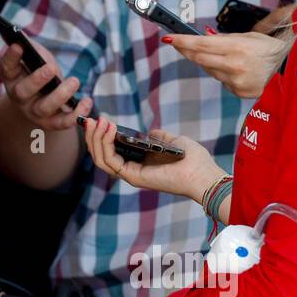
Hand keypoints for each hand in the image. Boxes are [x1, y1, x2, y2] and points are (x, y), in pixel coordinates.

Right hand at [0, 40, 92, 132]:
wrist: (40, 101)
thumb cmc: (38, 73)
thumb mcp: (34, 58)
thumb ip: (31, 48)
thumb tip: (22, 36)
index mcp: (12, 78)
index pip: (7, 67)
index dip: (11, 57)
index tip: (18, 45)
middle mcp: (20, 97)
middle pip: (23, 92)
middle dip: (37, 79)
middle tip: (50, 68)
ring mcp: (34, 112)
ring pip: (44, 108)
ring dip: (61, 95)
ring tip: (74, 81)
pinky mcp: (51, 123)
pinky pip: (62, 123)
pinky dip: (76, 114)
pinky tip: (87, 101)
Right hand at [81, 114, 221, 200]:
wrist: (204, 174)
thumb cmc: (194, 160)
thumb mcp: (174, 141)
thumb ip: (160, 137)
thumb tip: (150, 132)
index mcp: (140, 165)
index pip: (112, 153)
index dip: (102, 138)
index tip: (99, 121)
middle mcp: (132, 171)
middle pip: (101, 156)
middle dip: (93, 137)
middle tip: (92, 120)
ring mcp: (131, 175)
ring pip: (101, 159)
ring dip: (96, 139)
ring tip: (98, 122)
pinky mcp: (133, 176)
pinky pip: (110, 160)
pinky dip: (105, 144)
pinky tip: (109, 129)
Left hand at [163, 31, 286, 98]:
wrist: (290, 69)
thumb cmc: (268, 49)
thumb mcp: (248, 37)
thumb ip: (224, 39)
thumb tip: (202, 38)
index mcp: (237, 48)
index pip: (201, 45)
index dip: (182, 42)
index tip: (169, 38)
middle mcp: (235, 66)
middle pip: (199, 59)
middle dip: (187, 51)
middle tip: (179, 44)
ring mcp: (236, 82)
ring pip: (211, 71)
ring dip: (210, 63)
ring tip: (228, 57)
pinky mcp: (239, 92)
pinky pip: (223, 81)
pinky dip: (224, 74)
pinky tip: (239, 70)